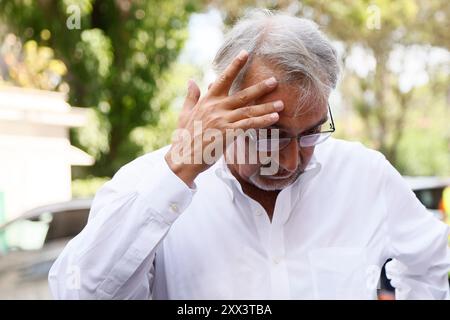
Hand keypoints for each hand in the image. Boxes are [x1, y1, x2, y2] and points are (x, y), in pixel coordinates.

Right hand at [165, 50, 283, 186]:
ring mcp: (222, 120)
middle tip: (275, 81)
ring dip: (267, 107)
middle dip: (260, 88)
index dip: (235, 65)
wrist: (182, 158)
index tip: (246, 53)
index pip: (223, 79)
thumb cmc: (184, 138)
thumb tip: (192, 80)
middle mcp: (216, 108)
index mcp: (207, 101)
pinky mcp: (227, 134)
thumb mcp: (185, 113)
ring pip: (249, 110)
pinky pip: (248, 126)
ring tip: (281, 103)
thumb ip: (191, 96)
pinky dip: (262, 121)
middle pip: (242, 95)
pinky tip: (274, 119)